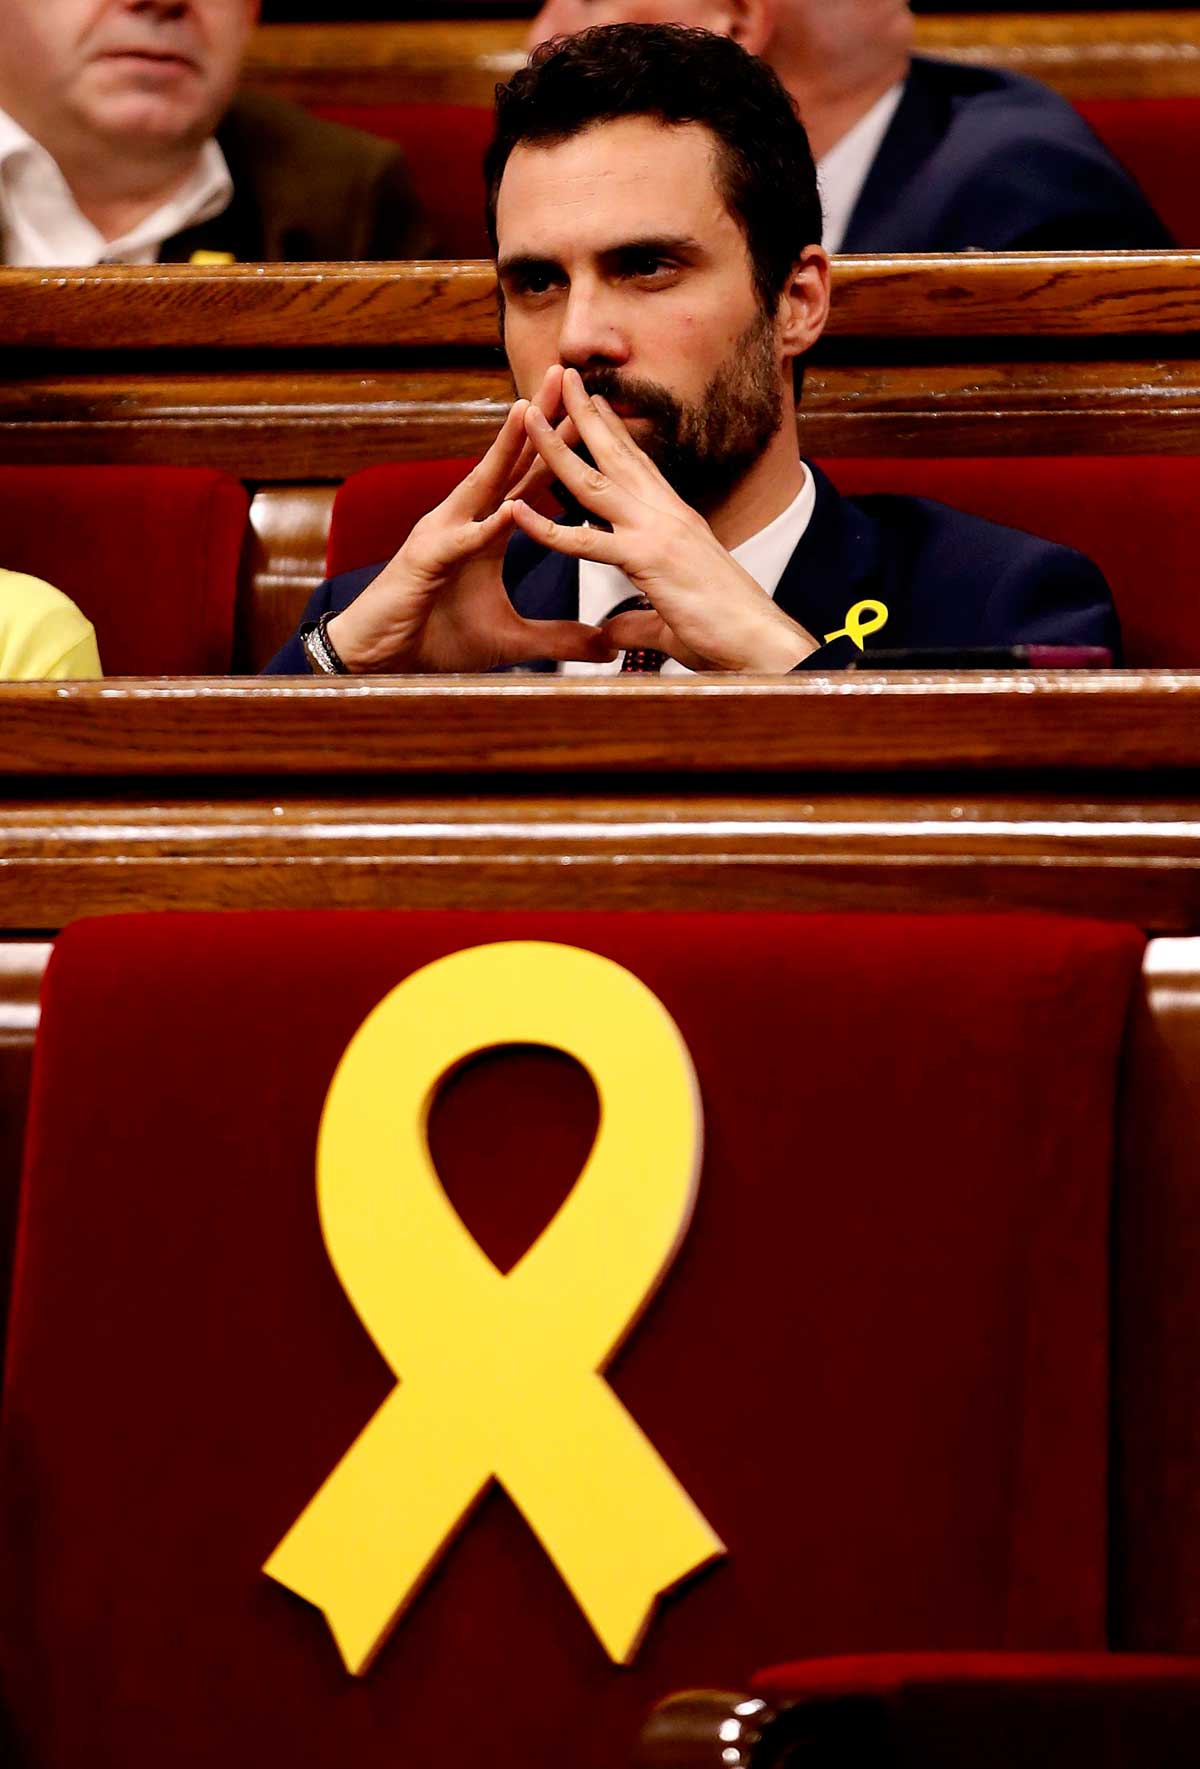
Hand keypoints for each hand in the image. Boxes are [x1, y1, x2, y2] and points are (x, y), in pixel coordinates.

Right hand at [326, 365, 617, 673]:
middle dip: (535, 421)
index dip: (557, 446)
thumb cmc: (437, 639)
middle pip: (507, 465)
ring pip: (479, 487)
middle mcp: (463, 522)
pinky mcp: (424, 564)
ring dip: (504, 450)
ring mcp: (442, 537)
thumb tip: (605, 646)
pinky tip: (508, 511)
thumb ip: (559, 638)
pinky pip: (460, 543)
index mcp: (485, 531)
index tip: (589, 412)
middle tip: (561, 376)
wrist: (381, 660)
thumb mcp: (511, 641)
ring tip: (528, 411)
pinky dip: (483, 528)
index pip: (527, 480)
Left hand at [510, 367, 818, 672]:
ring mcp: (656, 533)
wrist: (762, 643)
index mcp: (677, 520)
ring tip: (528, 413)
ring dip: (556, 446)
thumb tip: (611, 631)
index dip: (614, 432)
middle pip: (617, 455)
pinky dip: (546, 528)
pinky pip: (584, 543)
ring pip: (593, 482)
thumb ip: (636, 621)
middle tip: (563, 378)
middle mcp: (667, 515)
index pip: (640, 466)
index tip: (592, 403)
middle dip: (585, 414)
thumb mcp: (671, 621)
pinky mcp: (647, 561)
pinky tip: (514, 510)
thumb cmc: (728, 633)